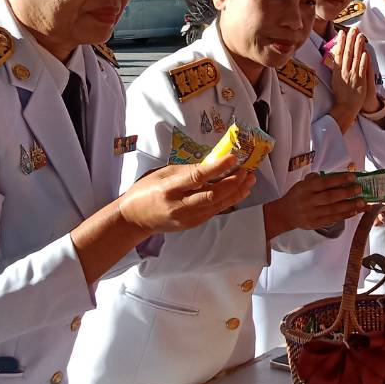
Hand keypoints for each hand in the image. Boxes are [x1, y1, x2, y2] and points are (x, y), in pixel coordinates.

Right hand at [117, 152, 254, 233]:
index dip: (217, 168)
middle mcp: (179, 206)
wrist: (135, 218)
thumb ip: (186, 170)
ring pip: (218, 205)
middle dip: (234, 182)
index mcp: (169, 189)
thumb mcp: (162, 173)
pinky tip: (238, 191)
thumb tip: (212, 163)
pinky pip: (214, 211)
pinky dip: (228, 200)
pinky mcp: (192, 224)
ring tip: (249, 180)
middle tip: (247, 170)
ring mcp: (187, 218)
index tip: (233, 158)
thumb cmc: (146, 190)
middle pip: (213, 195)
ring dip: (236, 192)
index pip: (197, 177)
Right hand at [264, 171, 363, 239]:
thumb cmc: (297, 196)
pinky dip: (345, 215)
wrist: (285, 214)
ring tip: (362, 202)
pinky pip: (332, 219)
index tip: (352, 177)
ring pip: (333, 209)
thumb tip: (337, 176)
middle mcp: (308, 201)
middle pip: (330, 197)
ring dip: (349, 206)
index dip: (339, 180)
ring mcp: (311, 213)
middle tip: (359, 189)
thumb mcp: (302, 184)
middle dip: (347, 193)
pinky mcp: (315, 223)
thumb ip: (317, 179)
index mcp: (305, 188)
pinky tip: (354, 211)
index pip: (324, 183)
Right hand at [326, 28, 369, 117]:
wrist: (345, 107)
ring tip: (360, 36)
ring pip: (354, 58)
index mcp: (337, 71)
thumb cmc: (341, 94)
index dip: (340, 42)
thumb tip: (336, 57)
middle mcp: (343, 72)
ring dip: (357, 46)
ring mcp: (351, 76)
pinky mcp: (359, 81)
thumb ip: (337, 68)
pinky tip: (364, 52)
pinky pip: (361, 69)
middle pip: (347, 53)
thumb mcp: (335, 79)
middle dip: (350, 40)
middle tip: (353, 29)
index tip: (342, 32)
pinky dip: (363, 60)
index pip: (338, 53)